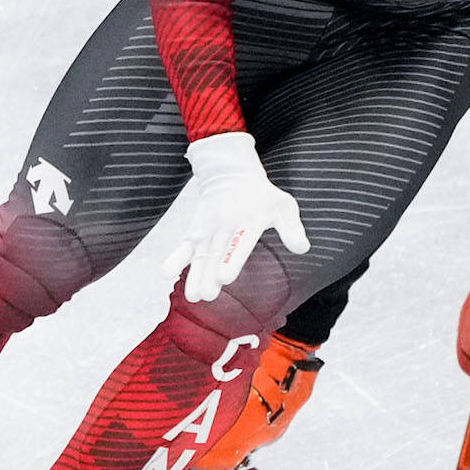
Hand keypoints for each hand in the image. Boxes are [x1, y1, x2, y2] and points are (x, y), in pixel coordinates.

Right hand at [163, 133, 309, 303]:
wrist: (230, 173)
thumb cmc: (262, 196)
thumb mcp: (283, 206)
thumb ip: (292, 228)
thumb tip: (303, 248)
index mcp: (249, 219)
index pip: (240, 241)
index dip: (232, 258)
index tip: (225, 277)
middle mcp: (225, 224)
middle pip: (217, 252)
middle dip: (210, 273)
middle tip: (207, 294)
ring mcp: (208, 228)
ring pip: (200, 253)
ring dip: (195, 274)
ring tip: (193, 296)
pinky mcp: (196, 230)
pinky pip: (184, 245)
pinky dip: (175, 257)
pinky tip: (166, 273)